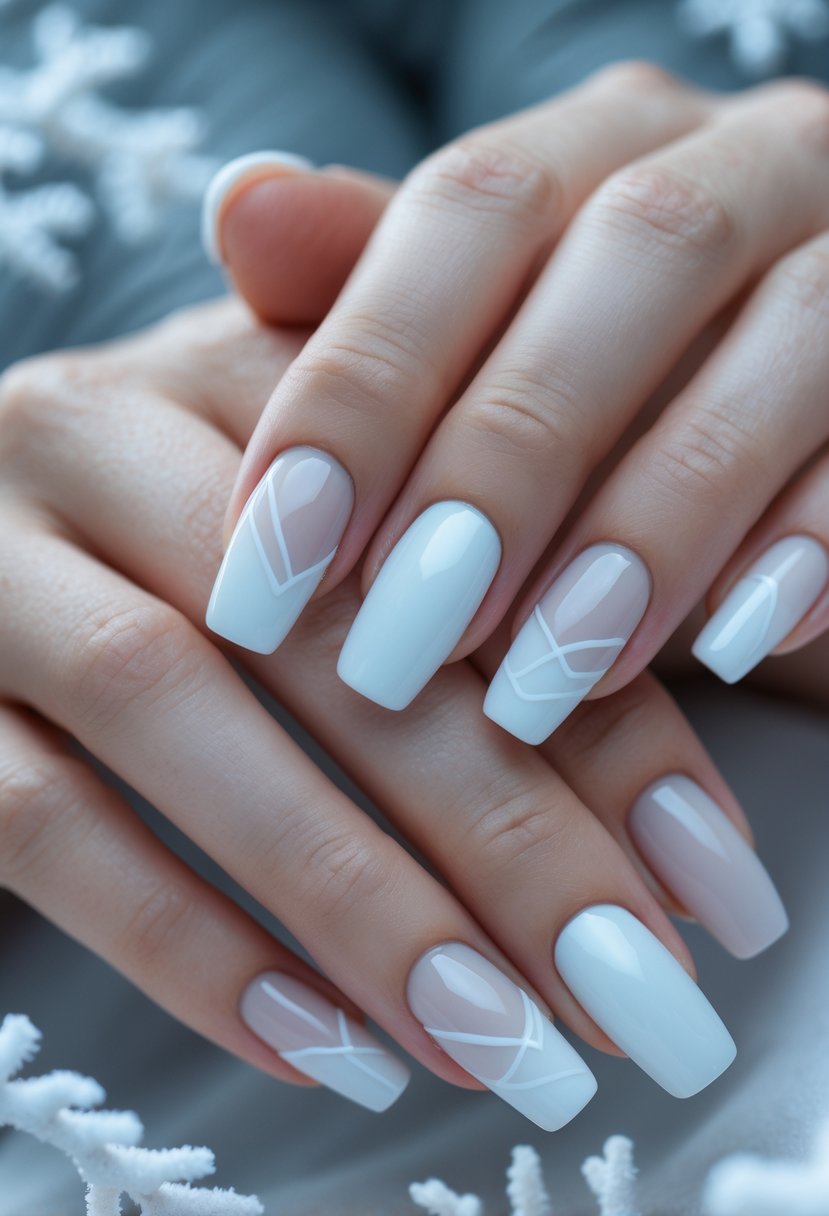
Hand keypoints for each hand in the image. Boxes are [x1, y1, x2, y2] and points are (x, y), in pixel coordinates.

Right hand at [0, 288, 783, 1125]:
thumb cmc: (192, 550)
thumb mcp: (337, 522)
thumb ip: (481, 579)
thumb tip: (675, 782)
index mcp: (259, 374)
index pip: (465, 531)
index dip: (605, 710)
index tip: (710, 879)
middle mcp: (109, 428)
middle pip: (331, 627)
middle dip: (502, 829)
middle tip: (633, 991)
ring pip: (175, 710)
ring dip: (355, 898)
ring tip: (496, 1043)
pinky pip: (40, 819)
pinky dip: (186, 942)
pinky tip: (320, 1044)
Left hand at [207, 63, 828, 744]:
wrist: (794, 422)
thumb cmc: (606, 394)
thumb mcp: (478, 353)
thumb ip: (373, 288)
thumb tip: (241, 208)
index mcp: (606, 145)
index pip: (473, 207)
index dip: (366, 381)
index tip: (272, 559)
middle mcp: (741, 164)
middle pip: (632, 258)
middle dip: (505, 461)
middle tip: (403, 641)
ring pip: (779, 346)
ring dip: (653, 523)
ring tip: (543, 678)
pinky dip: (810, 542)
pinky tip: (734, 643)